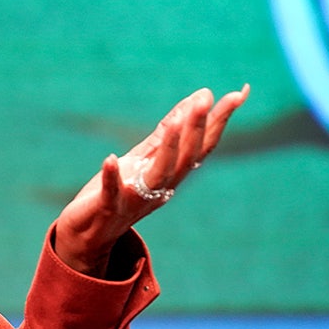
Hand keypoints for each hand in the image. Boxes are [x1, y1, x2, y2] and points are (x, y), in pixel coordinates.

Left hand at [54, 85, 249, 275]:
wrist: (90, 235)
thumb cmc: (119, 193)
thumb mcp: (143, 159)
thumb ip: (166, 133)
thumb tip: (195, 100)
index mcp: (170, 174)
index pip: (201, 145)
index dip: (219, 120)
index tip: (239, 93)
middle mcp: (160, 187)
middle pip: (185, 157)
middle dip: (196, 127)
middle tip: (206, 97)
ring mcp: (135, 199)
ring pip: (158, 173)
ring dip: (168, 147)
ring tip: (174, 122)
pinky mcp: (108, 207)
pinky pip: (112, 192)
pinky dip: (112, 176)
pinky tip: (110, 158)